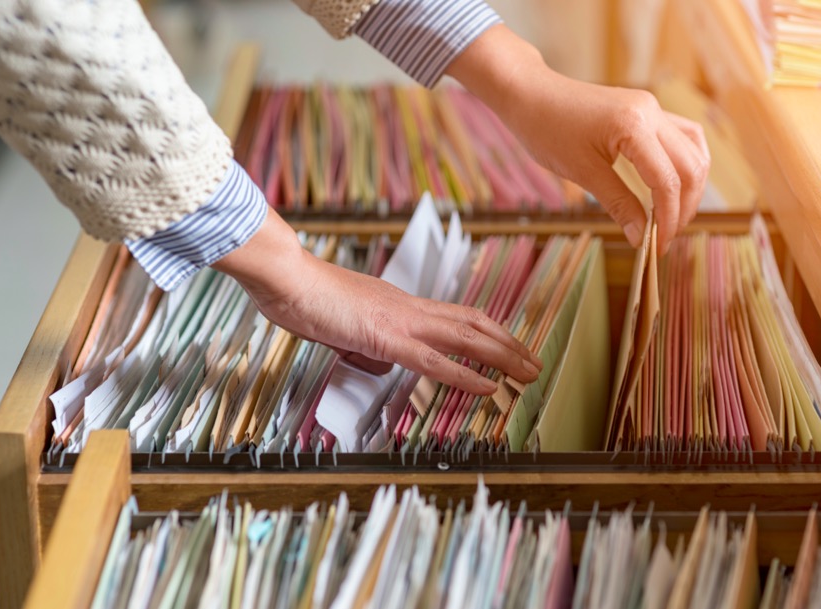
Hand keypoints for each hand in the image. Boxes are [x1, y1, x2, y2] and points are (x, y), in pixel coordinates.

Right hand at [213, 208, 542, 394]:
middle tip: (535, 362)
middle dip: (509, 344)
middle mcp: (409, 308)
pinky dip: (466, 376)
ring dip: (502, 357)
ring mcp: (401, 321)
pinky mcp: (386, 337)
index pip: (456, 317)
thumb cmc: (305, 297)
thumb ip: (365, 341)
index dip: (488, 332)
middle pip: (473, 324)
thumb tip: (379, 361)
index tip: (509, 346)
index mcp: (400, 305)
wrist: (286, 277)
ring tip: (528, 373)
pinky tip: (488, 387)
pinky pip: (434, 361)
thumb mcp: (343, 324)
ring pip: (466, 339)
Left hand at [447, 25, 710, 255]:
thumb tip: (641, 237)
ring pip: (694, 150)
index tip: (658, 246)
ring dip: (690, 185)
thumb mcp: (582, 172)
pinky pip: (682, 136)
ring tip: (673, 215)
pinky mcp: (647, 110)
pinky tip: (674, 185)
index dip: (668, 218)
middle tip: (666, 236)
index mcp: (634, 126)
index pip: (667, 181)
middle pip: (691, 166)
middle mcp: (651, 112)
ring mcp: (652, 107)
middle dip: (684, 206)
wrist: (531, 94)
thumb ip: (618, 203)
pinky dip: (684, 163)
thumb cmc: (547, 130)